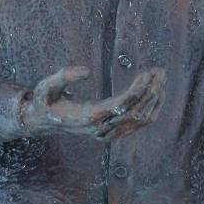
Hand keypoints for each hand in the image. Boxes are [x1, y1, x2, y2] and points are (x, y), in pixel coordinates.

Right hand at [19, 65, 165, 139]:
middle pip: (134, 112)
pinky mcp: (111, 133)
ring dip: (153, 99)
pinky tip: (157, 94)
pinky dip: (150, 109)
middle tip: (160, 70)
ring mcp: (107, 133)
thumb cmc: (44, 100)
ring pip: (139, 120)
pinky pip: (136, 125)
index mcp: (87, 116)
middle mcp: (100, 128)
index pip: (120, 105)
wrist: (42, 121)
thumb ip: (64, 76)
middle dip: (150, 91)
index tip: (147, 73)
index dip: (137, 90)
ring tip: (161, 77)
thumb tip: (86, 70)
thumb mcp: (45, 85)